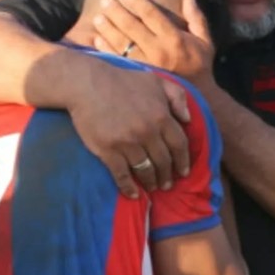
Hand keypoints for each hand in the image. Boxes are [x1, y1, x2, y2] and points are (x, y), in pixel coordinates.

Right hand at [68, 59, 191, 197]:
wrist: (87, 83)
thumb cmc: (122, 81)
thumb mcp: (155, 81)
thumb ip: (177, 96)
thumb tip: (188, 119)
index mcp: (161, 116)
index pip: (179, 145)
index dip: (183, 161)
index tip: (183, 173)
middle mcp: (147, 132)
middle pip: (164, 161)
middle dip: (167, 176)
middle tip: (167, 185)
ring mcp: (128, 142)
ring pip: (145, 170)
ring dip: (150, 182)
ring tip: (152, 187)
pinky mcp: (108, 150)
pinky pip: (122, 175)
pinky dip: (128, 187)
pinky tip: (132, 194)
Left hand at [92, 0, 215, 86]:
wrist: (198, 100)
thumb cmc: (200, 67)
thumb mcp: (206, 42)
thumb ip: (197, 19)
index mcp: (174, 38)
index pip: (151, 14)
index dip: (137, 0)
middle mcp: (159, 50)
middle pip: (132, 26)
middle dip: (117, 11)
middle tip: (105, 0)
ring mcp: (147, 65)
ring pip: (123, 43)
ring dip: (108, 28)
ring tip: (98, 17)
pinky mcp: (138, 77)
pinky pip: (119, 60)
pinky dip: (106, 50)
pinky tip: (97, 39)